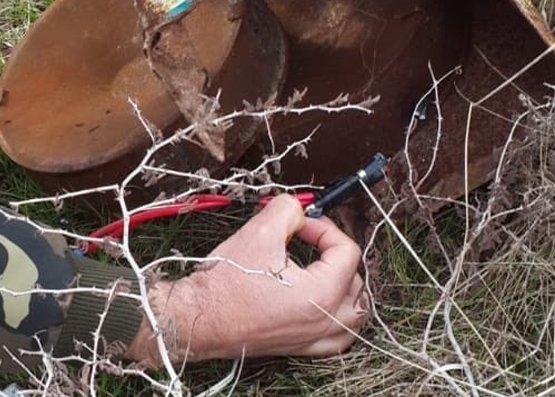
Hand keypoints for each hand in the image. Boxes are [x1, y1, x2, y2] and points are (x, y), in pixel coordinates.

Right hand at [126, 195, 366, 364]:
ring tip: (322, 267)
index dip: (324, 228)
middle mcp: (324, 321)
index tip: (301, 222)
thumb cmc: (227, 281)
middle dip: (334, 253)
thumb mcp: (259, 232)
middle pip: (355, 281)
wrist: (200, 316)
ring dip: (344, 287)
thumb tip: (297, 207)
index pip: (346, 252)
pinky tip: (321, 303)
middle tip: (306, 238)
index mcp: (321, 294)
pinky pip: (337, 336)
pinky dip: (337, 317)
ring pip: (353, 314)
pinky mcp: (299, 348)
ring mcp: (313, 339)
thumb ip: (287, 210)